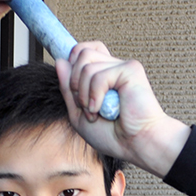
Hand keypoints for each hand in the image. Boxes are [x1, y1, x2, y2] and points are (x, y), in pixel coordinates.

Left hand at [55, 42, 189, 177]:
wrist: (135, 146)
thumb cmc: (112, 135)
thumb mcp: (78, 113)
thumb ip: (67, 89)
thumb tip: (60, 61)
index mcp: (104, 74)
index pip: (83, 50)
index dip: (72, 62)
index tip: (72, 87)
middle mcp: (113, 67)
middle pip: (81, 53)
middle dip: (74, 83)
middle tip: (85, 106)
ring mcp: (122, 67)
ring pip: (86, 65)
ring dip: (83, 94)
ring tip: (95, 111)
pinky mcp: (131, 70)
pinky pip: (98, 76)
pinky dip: (95, 96)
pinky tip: (103, 109)